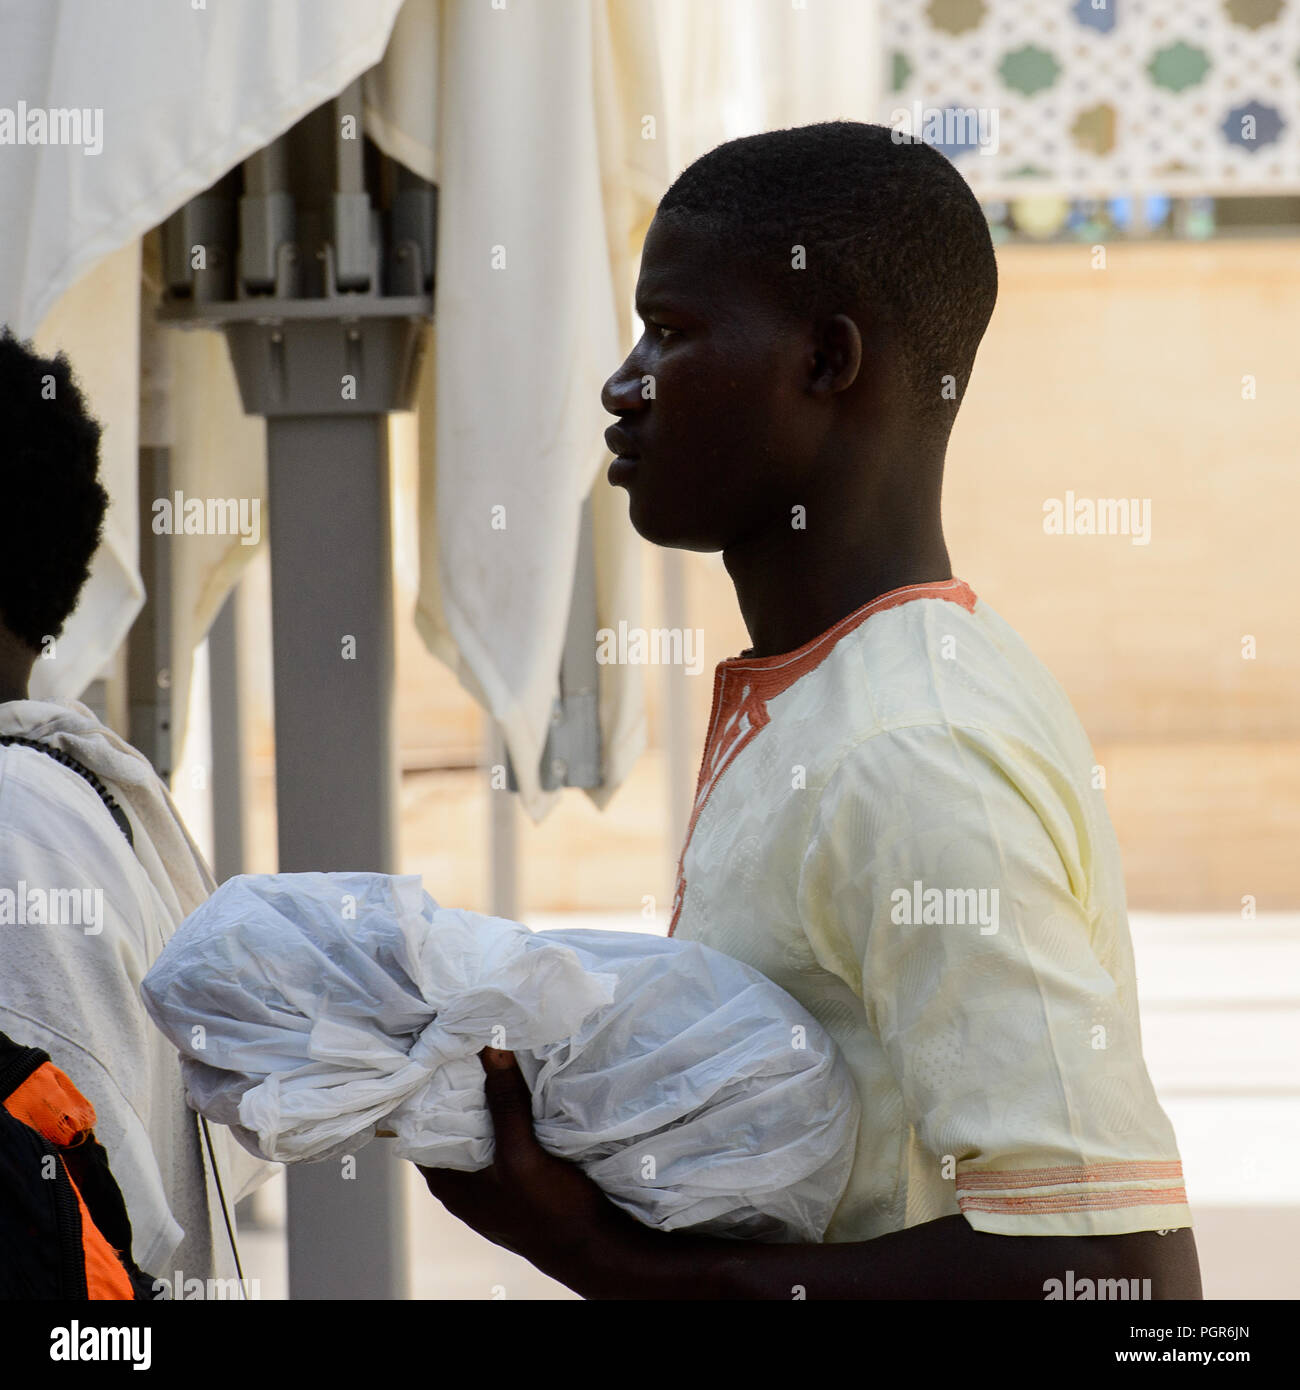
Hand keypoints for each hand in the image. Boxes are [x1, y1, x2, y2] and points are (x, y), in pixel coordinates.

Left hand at [417, 1047, 642, 1285]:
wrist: (594, 1247)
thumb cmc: (551, 1212)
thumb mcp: (522, 1154)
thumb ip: (504, 1102)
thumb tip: (491, 1047)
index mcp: (447, 1181)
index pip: (419, 1125)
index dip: (428, 1088)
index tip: (440, 1048)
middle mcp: (461, 1181)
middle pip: (449, 1123)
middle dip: (459, 1086)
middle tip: (468, 1042)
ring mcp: (487, 1180)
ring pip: (477, 1128)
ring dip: (486, 1098)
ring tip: (492, 1056)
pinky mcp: (513, 1177)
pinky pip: (500, 1136)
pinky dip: (505, 1112)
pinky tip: (517, 1089)